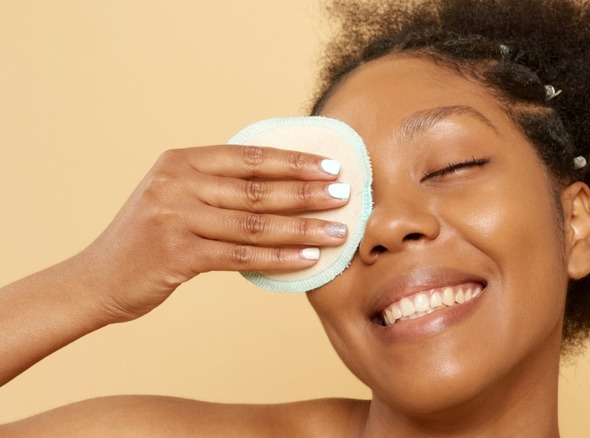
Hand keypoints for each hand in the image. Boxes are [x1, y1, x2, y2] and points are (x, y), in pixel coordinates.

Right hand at [79, 145, 348, 321]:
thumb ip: (217, 186)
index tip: (331, 165)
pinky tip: (308, 259)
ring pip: (256, 222)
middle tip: (345, 195)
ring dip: (303, 228)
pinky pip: (242, 255)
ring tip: (338, 231)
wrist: (97, 278)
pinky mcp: (176, 253)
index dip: (295, 161)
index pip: (251, 156)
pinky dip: (279, 257)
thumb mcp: (176, 197)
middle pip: (259, 188)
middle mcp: (177, 182)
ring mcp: (175, 216)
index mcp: (181, 160)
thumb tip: (282, 184)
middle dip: (308, 191)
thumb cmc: (148, 238)